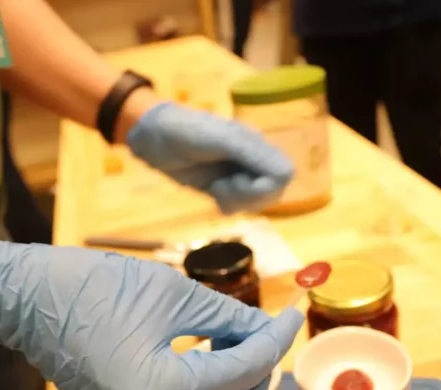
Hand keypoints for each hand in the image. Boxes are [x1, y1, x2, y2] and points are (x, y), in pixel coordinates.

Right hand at [0, 220, 302, 389]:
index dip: (276, 338)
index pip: (245, 369)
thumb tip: (264, 326)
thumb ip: (228, 316)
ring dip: (233, 376)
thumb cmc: (92, 286)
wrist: (25, 300)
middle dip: (259, 366)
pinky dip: (203, 386)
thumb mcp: (171, 294)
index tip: (294, 312)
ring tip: (233, 332)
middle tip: (265, 325)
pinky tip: (206, 350)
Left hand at [127, 102, 293, 214]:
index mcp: (257, 143)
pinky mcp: (224, 188)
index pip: (283, 174)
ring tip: (216, 188)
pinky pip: (239, 207)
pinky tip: (213, 194)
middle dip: (248, 196)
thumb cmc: (186, 131)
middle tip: (223, 186)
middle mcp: (253, 159)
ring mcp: (239, 175)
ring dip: (236, 201)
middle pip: (272, 192)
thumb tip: (285, 175)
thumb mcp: (220, 138)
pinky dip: (227, 205)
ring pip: (257, 203)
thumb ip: (252, 154)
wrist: (155, 139)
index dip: (265, 186)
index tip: (238, 181)